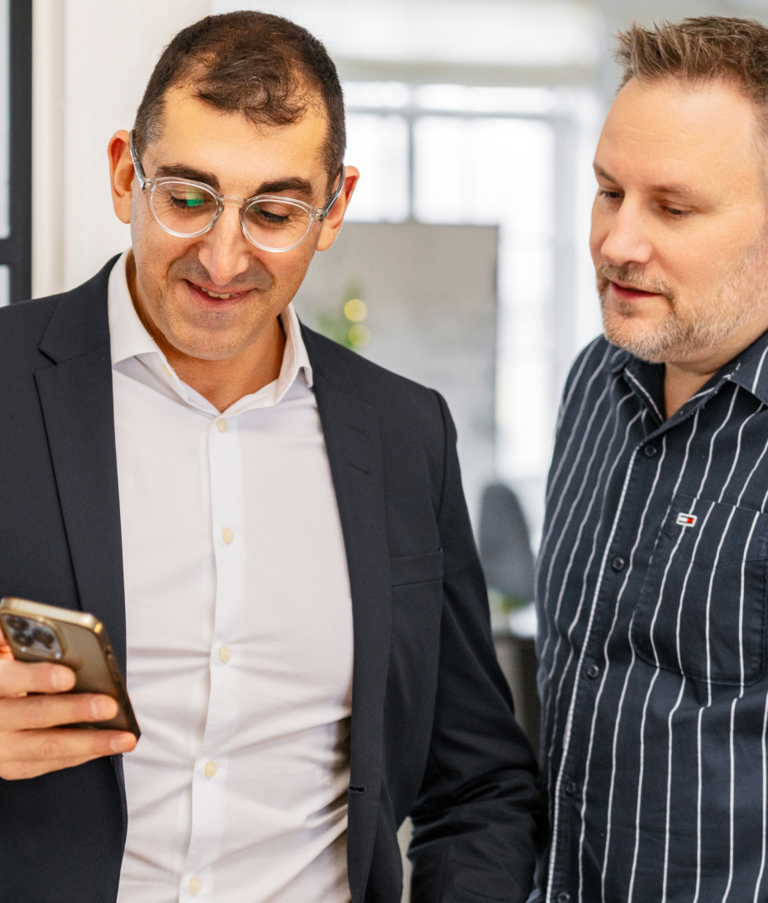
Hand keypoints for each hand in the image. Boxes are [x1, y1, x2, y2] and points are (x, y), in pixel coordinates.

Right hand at [0, 638, 136, 779]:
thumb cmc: (2, 671)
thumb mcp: (0, 651)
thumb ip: (14, 638)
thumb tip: (36, 626)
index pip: (7, 678)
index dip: (37, 677)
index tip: (68, 676)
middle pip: (33, 714)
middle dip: (74, 710)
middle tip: (109, 706)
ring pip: (45, 746)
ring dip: (89, 743)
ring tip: (124, 737)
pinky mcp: (11, 766)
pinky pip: (48, 763)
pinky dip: (81, 755)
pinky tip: (108, 746)